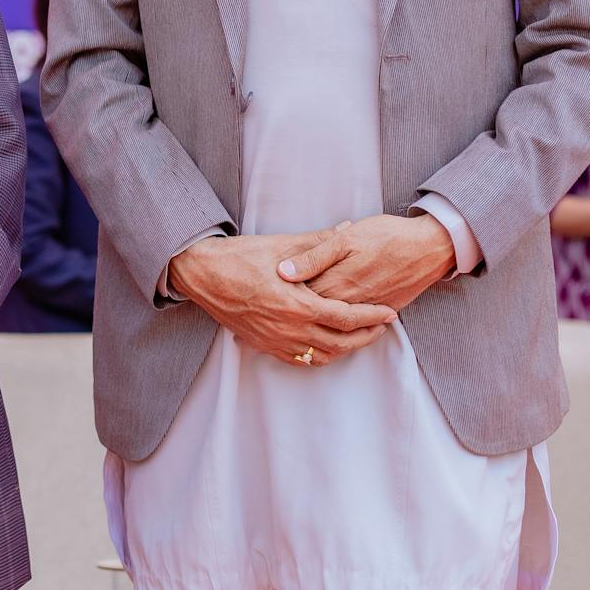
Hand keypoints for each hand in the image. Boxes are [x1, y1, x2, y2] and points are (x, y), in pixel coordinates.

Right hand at [169, 230, 396, 368]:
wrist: (201, 274)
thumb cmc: (238, 257)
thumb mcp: (281, 245)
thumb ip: (319, 241)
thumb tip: (347, 229)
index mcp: (297, 304)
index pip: (346, 317)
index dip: (372, 317)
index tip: (389, 313)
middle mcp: (288, 328)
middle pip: (340, 343)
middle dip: (366, 336)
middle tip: (381, 326)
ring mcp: (275, 340)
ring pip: (322, 356)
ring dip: (345, 349)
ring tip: (359, 336)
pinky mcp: (263, 344)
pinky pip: (299, 360)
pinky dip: (319, 356)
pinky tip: (327, 346)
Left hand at [277, 214, 456, 310]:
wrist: (431, 247)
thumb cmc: (387, 236)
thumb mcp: (346, 239)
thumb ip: (313, 257)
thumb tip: (283, 272)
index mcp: (337, 284)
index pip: (300, 298)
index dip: (281, 299)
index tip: (262, 297)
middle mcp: (350, 303)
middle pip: (314, 316)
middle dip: (293, 316)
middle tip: (270, 313)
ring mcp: (366, 311)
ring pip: (335, 326)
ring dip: (316, 326)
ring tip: (293, 324)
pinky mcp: (382, 312)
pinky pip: (357, 328)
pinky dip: (341, 330)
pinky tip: (327, 328)